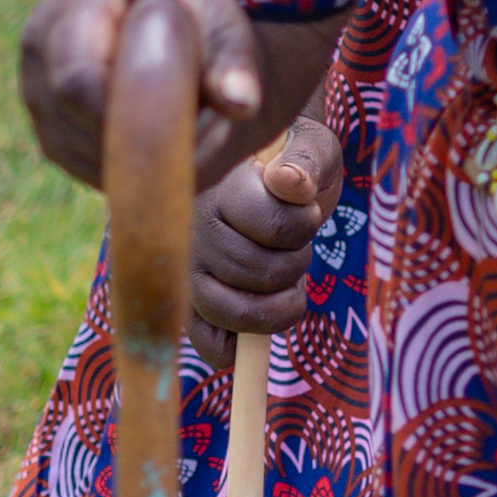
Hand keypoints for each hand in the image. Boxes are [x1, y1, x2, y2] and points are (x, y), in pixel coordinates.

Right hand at [18, 0, 274, 194]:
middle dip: (132, 140)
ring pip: (69, 147)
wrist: (167, 1)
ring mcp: (35, 86)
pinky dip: (119, 165)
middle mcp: (40, 45)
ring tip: (188, 136)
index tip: (177, 135)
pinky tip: (161, 152)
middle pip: (68, 118)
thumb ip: (234, 55)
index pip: (76, 77)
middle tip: (196, 141)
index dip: (119, 116)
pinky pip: (74, 158)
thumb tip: (242, 105)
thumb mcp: (220, 11)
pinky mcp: (47, 120)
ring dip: (127, 158)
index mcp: (75, 0)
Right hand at [194, 112, 345, 336]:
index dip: (305, 225)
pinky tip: (255, 328)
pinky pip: (207, 343)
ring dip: (278, 302)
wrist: (267, 173)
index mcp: (222, 190)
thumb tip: (287, 181)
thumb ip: (304, 162)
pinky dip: (237, 347)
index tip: (306, 211)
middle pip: (263, 273)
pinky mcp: (188, 304)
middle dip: (296, 264)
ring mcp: (186, 272)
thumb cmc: (292, 164)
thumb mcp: (310, 149)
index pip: (276, 226)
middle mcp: (193, 234)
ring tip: (282, 273)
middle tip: (295, 245)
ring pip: (237, 311)